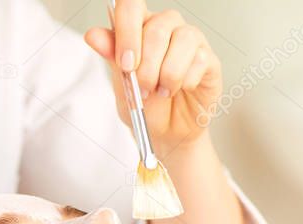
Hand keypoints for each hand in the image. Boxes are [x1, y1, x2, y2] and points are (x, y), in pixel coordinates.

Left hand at [85, 2, 222, 152]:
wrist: (165, 133)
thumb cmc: (144, 105)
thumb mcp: (121, 83)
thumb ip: (111, 56)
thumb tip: (92, 34)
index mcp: (140, 26)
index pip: (132, 5)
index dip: (127, 30)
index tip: (125, 63)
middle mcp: (166, 27)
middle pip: (157, 28)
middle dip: (146, 67)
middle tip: (144, 89)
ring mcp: (191, 40)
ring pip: (183, 40)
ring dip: (168, 74)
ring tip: (162, 92)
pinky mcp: (209, 59)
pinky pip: (200, 60)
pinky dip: (186, 81)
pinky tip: (180, 89)